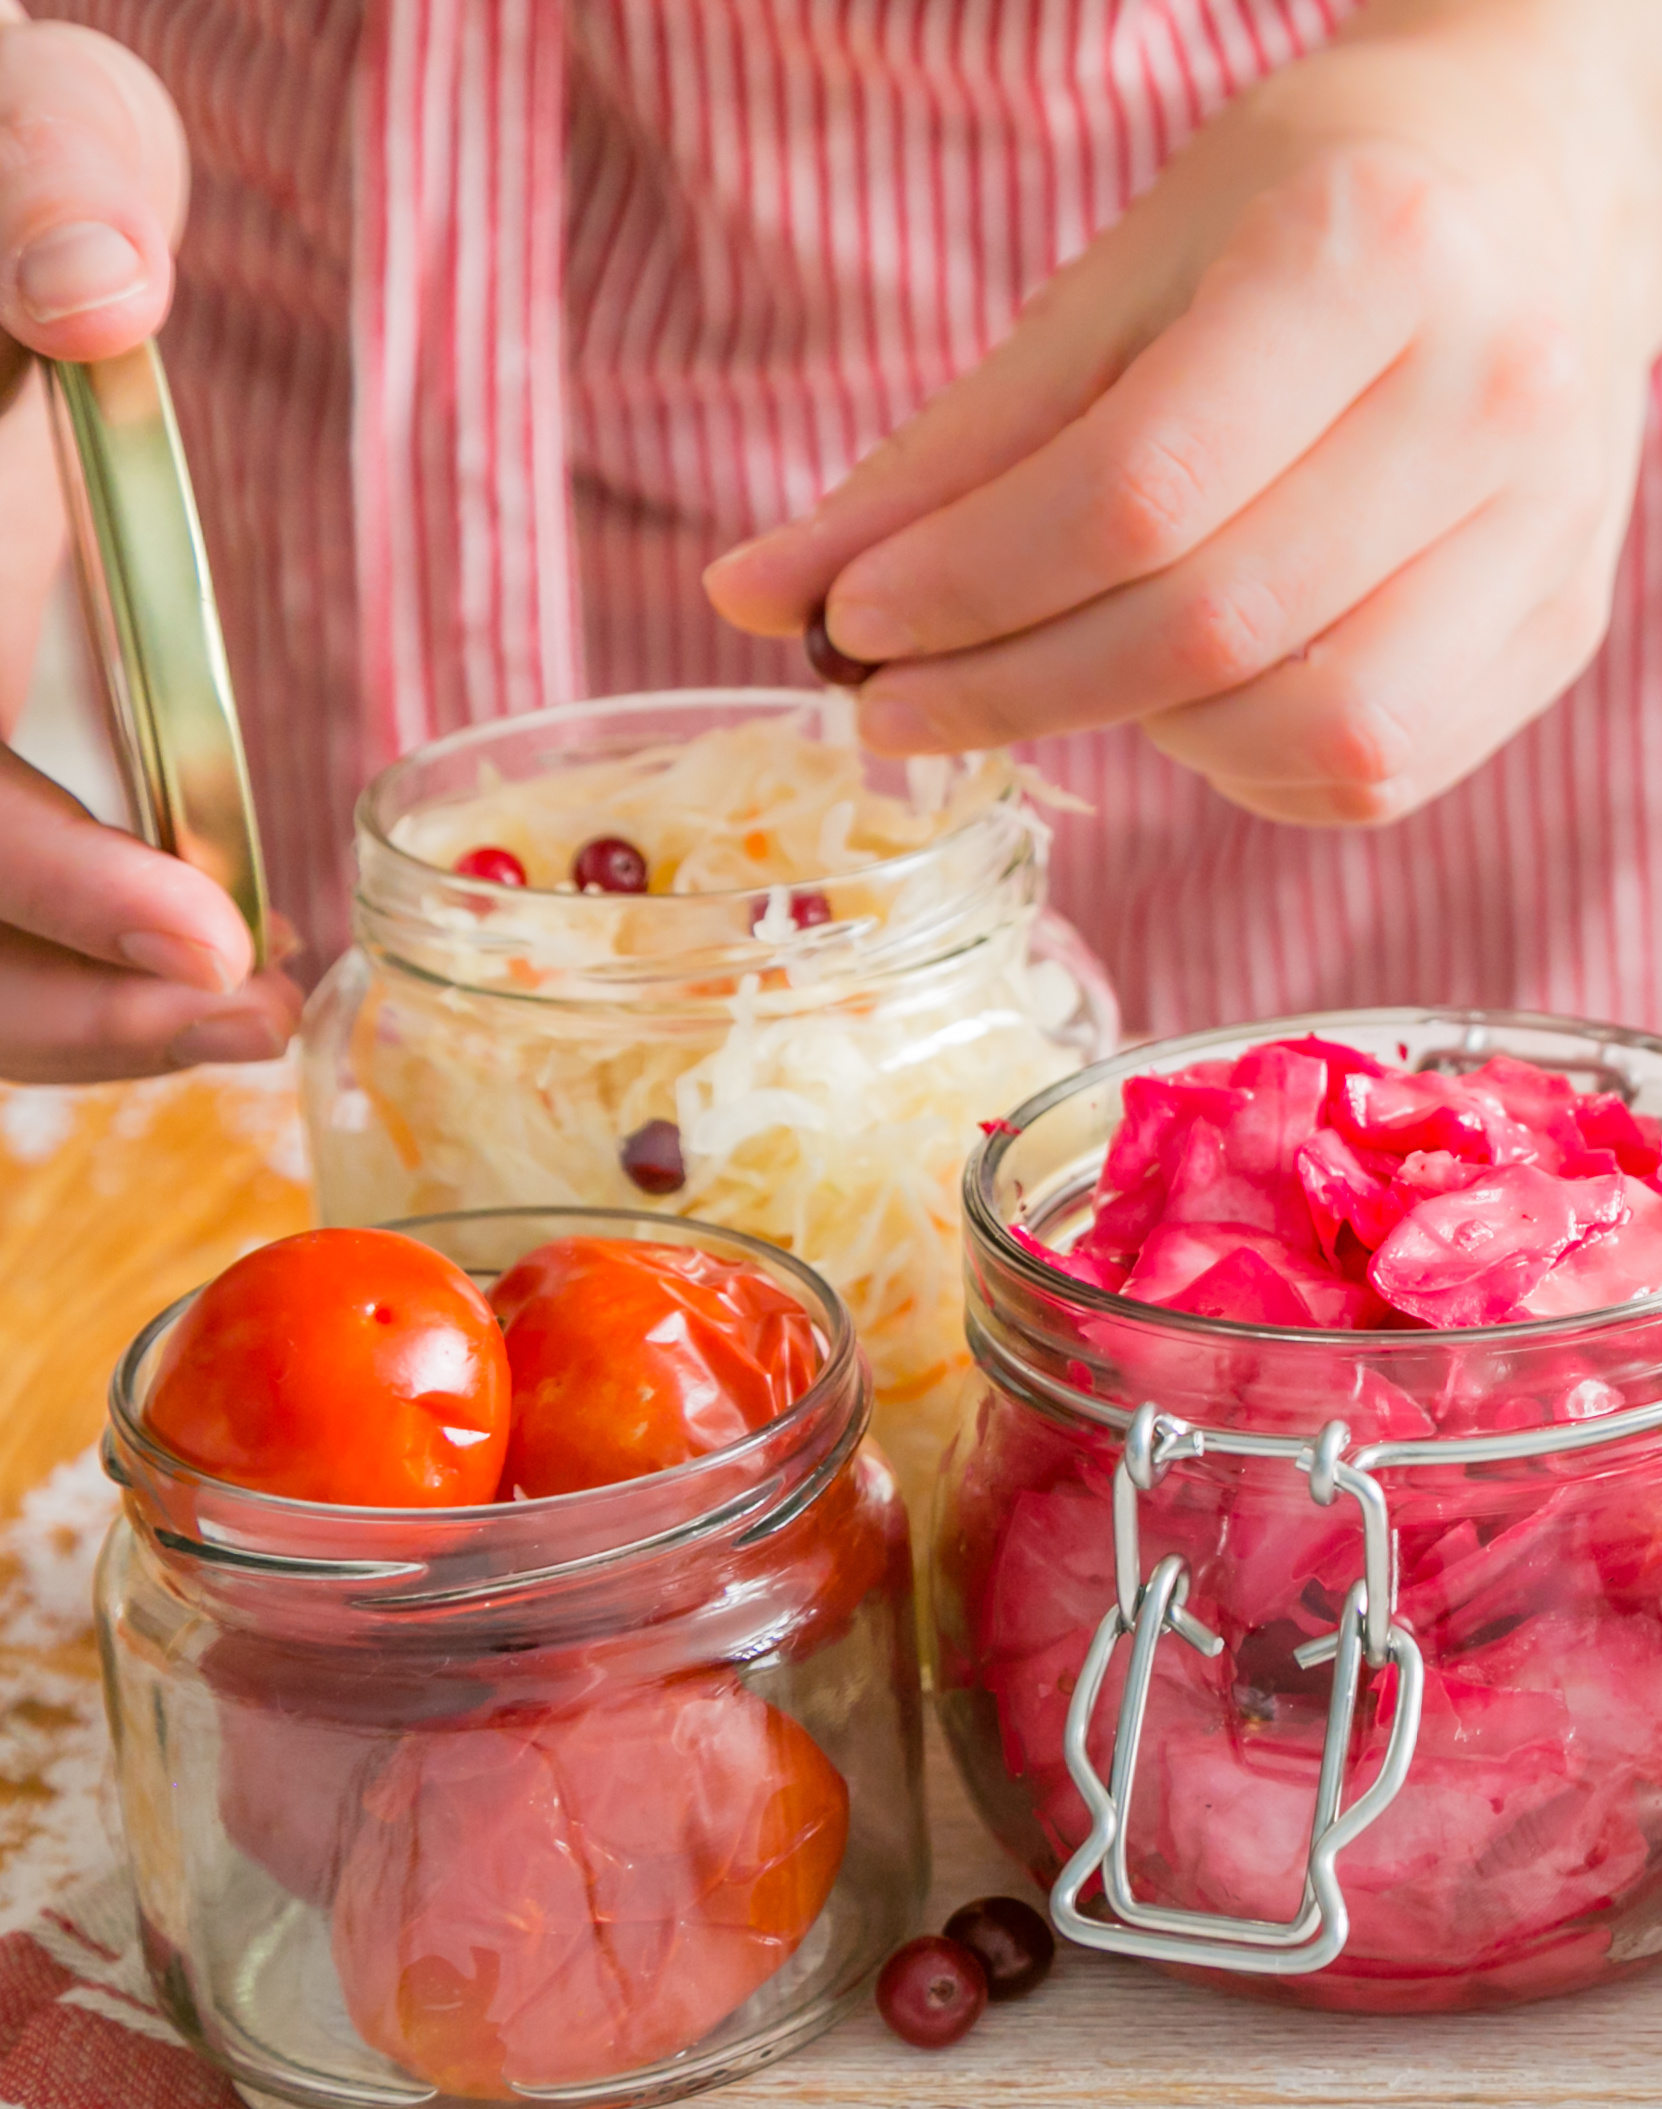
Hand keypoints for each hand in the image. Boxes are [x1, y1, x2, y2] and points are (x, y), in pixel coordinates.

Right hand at [0, 12, 290, 1082]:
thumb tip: (95, 289)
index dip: (55, 877)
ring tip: (253, 1029)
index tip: (213, 935)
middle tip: (255, 1021)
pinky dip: (68, 986)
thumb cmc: (24, 182)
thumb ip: (53, 196)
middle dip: (69, 996)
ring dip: (73, 1019)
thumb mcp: (36, 145)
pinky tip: (206, 997)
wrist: (1, 222)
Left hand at [706, 0, 1661, 826]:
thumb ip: (963, 447)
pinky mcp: (1566, 622)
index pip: (1139, 487)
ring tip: (1073, 672)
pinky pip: (1384, 770)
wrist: (1553, 183)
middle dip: (1020, 687)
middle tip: (899, 706)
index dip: (970, 584)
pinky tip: (1197, 699)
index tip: (849, 627)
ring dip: (1148, 736)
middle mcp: (1495, 393)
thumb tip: (765, 599)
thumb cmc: (1314, 202)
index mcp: (1373, 252)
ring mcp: (1551, 525)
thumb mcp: (1128, 273)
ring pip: (1319, 729)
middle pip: (1219, 624)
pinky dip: (1254, 765)